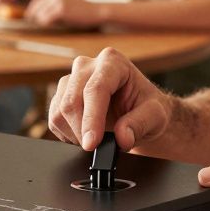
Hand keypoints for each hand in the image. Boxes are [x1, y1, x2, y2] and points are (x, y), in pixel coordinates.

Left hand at [25, 0, 101, 27]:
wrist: (96, 12)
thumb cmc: (80, 11)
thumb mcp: (64, 2)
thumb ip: (50, 5)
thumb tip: (31, 15)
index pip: (36, 2)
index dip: (33, 13)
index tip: (35, 20)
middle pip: (35, 9)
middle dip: (37, 18)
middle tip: (44, 24)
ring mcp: (57, 1)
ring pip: (40, 16)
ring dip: (45, 23)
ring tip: (58, 23)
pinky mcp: (60, 10)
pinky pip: (46, 20)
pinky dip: (49, 25)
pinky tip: (59, 24)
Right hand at [48, 47, 173, 150]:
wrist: (138, 112)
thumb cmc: (147, 108)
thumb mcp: (155, 116)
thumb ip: (140, 124)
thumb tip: (122, 138)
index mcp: (112, 62)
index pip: (95, 89)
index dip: (92, 118)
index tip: (92, 143)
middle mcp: (87, 66)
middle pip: (72, 100)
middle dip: (82, 130)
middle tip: (97, 148)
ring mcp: (71, 80)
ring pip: (59, 111)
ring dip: (74, 133)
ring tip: (96, 139)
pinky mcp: (60, 96)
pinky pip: (54, 119)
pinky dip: (67, 134)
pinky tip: (85, 134)